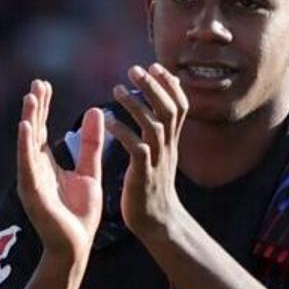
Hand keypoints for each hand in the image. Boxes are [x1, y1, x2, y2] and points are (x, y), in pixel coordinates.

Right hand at [13, 80, 107, 268]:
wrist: (76, 247)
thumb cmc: (79, 214)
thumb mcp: (90, 172)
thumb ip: (91, 144)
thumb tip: (96, 111)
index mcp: (47, 164)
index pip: (41, 129)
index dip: (43, 107)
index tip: (44, 84)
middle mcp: (35, 169)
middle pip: (32, 132)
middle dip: (35, 108)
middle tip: (37, 83)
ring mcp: (31, 180)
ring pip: (27, 145)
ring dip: (28, 121)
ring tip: (31, 98)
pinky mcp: (32, 192)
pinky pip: (27, 165)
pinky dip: (25, 146)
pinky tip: (25, 127)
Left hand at [108, 63, 189, 245]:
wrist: (157, 221)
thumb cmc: (153, 187)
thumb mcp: (161, 155)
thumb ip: (159, 132)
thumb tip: (156, 109)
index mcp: (172, 141)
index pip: (180, 106)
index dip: (170, 85)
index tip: (156, 66)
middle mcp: (168, 147)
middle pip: (169, 110)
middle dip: (154, 86)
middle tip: (135, 69)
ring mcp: (158, 160)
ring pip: (154, 125)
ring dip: (136, 104)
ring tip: (117, 89)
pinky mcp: (143, 174)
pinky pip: (136, 148)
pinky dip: (123, 132)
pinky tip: (109, 122)